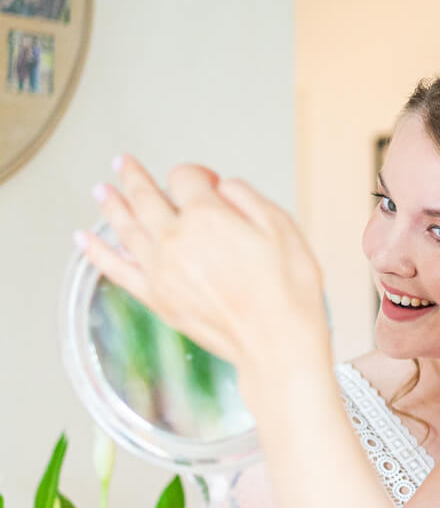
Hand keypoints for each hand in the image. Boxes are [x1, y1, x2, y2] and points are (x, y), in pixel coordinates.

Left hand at [80, 157, 327, 382]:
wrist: (277, 343)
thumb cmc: (287, 291)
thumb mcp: (283, 228)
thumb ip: (247, 197)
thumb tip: (222, 186)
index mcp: (206, 216)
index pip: (186, 178)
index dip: (197, 174)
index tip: (208, 181)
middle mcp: (175, 238)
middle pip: (145, 196)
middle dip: (134, 176)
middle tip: (124, 164)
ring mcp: (160, 269)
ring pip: (125, 226)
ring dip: (110, 204)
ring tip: (101, 190)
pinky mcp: (155, 296)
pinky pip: (116, 268)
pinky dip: (96, 251)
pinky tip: (84, 240)